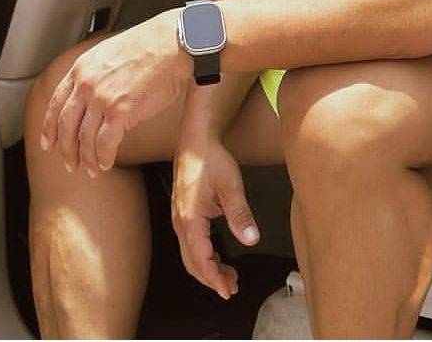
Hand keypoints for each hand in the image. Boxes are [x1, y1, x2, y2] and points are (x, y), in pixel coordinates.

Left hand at [39, 10, 187, 174]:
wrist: (174, 41)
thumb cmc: (151, 45)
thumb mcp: (110, 53)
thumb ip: (97, 75)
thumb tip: (94, 99)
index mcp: (82, 68)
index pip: (56, 104)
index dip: (49, 128)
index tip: (48, 143)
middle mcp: (87, 83)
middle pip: (66, 126)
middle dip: (66, 150)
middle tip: (70, 164)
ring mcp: (102, 97)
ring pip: (84, 138)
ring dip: (87, 159)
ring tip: (92, 169)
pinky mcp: (121, 110)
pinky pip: (105, 143)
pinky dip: (104, 157)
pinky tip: (107, 163)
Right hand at [172, 137, 259, 298]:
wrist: (196, 140)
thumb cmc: (211, 159)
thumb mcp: (231, 186)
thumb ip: (240, 215)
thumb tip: (251, 240)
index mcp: (190, 219)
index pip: (201, 260)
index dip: (215, 279)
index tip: (228, 291)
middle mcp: (180, 222)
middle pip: (192, 262)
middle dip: (212, 278)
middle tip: (232, 288)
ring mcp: (179, 218)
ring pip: (190, 254)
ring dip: (208, 268)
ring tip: (229, 276)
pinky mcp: (183, 213)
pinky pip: (191, 243)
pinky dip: (204, 255)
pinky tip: (218, 256)